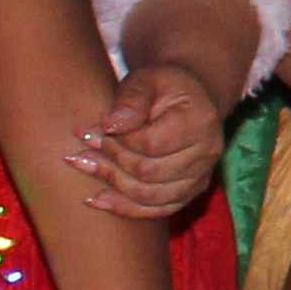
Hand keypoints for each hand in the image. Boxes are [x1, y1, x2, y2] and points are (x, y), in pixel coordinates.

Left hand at [70, 61, 226, 222]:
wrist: (189, 99)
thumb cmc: (163, 86)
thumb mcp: (147, 79)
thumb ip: (130, 99)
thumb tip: (110, 126)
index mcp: (200, 121)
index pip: (150, 144)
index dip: (117, 142)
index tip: (94, 131)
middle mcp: (207, 153)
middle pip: (150, 173)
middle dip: (111, 163)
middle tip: (83, 150)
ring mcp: (201, 176)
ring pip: (151, 196)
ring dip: (112, 185)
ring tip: (84, 166)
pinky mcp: (191, 192)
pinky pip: (157, 210)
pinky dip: (125, 208)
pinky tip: (96, 199)